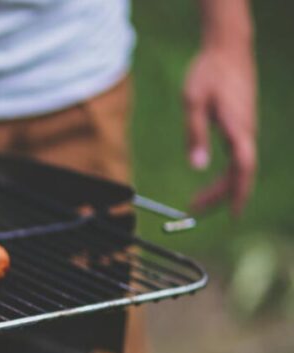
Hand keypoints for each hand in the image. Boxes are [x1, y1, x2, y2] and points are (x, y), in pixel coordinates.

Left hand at [183, 44, 257, 216]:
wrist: (227, 49)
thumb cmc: (209, 73)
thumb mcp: (193, 102)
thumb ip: (195, 134)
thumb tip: (196, 166)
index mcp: (238, 128)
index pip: (243, 168)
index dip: (238, 193)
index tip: (233, 214)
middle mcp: (246, 131)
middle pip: (240, 173)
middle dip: (220, 196)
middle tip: (194, 210)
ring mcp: (246, 129)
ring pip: (239, 166)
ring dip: (221, 187)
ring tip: (197, 202)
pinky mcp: (241, 125)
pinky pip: (237, 157)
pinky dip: (226, 174)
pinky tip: (213, 181)